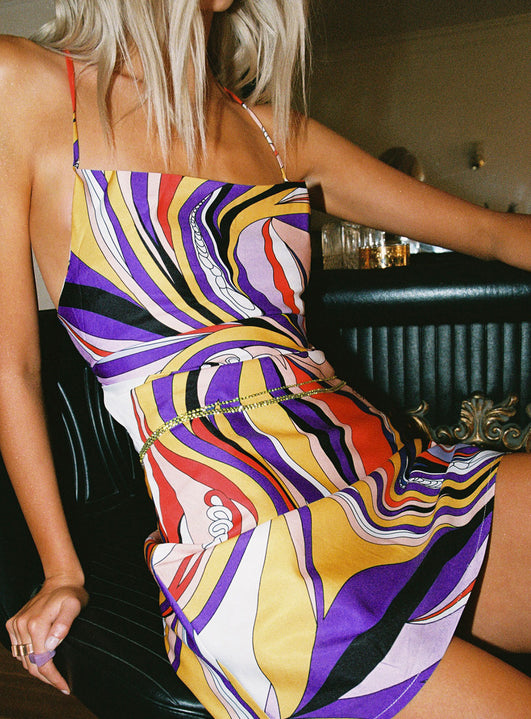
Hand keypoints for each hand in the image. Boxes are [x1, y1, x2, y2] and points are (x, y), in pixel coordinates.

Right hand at [6, 574, 87, 693]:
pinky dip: (28, 659)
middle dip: (46, 677)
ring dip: (37, 670)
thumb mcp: (74, 606)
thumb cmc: (71, 594)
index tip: (65, 686)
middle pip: (31, 664)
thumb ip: (64, 624)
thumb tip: (52, 643)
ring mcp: (15, 625)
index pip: (42, 661)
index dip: (53, 677)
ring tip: (53, 676)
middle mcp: (21, 625)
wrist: (61, 580)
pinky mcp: (13, 624)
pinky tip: (41, 661)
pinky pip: (17, 650)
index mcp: (35, 624)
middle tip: (61, 684)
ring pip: (23, 659)